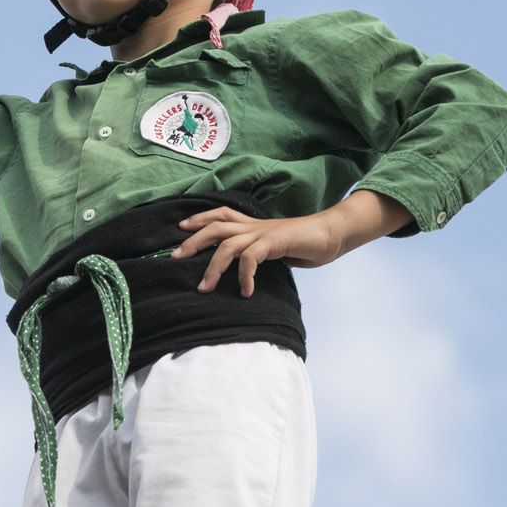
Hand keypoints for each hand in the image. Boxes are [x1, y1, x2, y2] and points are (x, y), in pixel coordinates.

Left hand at [171, 205, 344, 297]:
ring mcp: (263, 233)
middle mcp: (254, 226)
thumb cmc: (305, 244)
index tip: (181, 228)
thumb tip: (244, 272)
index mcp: (253, 225)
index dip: (199, 218)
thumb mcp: (275, 249)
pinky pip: (251, 258)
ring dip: (213, 267)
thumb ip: (259, 254)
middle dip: (193, 241)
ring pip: (227, 244)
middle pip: (215, 226)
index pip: (221, 215)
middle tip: (175, 257)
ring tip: (204, 287)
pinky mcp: (274, 242)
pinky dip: (244, 276)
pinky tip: (246, 292)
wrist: (331, 234)